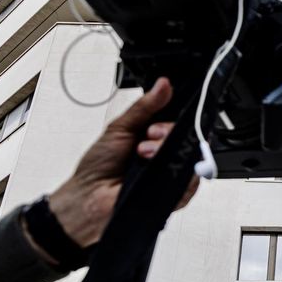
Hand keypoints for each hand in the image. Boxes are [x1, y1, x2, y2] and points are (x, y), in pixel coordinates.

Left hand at [41, 78, 198, 250]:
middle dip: (169, 133)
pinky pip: (191, 183)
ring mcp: (173, 173)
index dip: (175, 118)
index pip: (180, 121)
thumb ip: (145, 107)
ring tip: (144, 155)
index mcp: (156, 136)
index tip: (157, 122)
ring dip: (168, 152)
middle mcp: (167, 154)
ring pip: (191, 158)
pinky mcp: (176, 194)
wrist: (90, 197)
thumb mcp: (120, 127)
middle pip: (189, 137)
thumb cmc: (99, 166)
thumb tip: (163, 85)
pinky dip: (176, 174)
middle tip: (150, 136)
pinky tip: (158, 171)